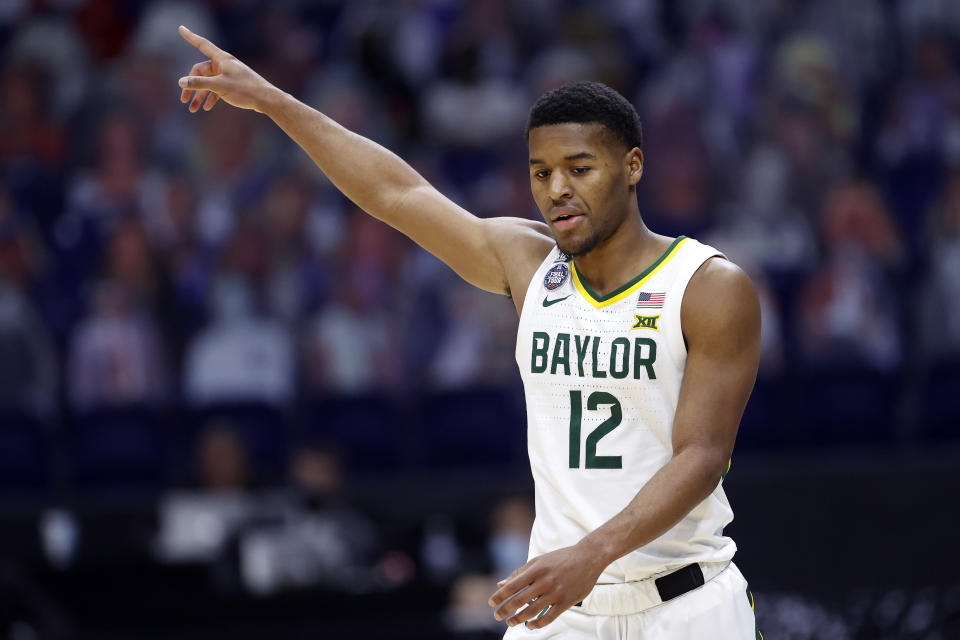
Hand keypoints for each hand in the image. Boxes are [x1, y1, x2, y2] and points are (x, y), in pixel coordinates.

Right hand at [177, 25, 278, 113]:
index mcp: (221, 58)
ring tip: (192, 109)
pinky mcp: (232, 84)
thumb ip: (199, 84)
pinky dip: (211, 97)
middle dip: (191, 86)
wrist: (265, 99)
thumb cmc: (244, 89)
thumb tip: (181, 82)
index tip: (180, 28)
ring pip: (208, 83)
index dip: (190, 37)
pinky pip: (217, 89)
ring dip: (200, 95)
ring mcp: (228, 74)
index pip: (201, 44)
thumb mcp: (219, 86)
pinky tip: (206, 108)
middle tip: (184, 100)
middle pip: (201, 71)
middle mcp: (224, 64)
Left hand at [487, 544, 605, 629]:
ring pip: (532, 610)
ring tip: (511, 622)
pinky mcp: (566, 602)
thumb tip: (501, 583)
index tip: (491, 603)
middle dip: (505, 610)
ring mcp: (556, 592)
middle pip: (520, 599)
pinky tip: (530, 625)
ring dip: (519, 619)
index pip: (513, 585)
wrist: (588, 557)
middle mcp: (545, 581)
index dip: (500, 595)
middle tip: (497, 616)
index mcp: (537, 569)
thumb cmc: (562, 558)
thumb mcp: (539, 560)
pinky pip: (549, 617)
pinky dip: (537, 623)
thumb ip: (520, 572)